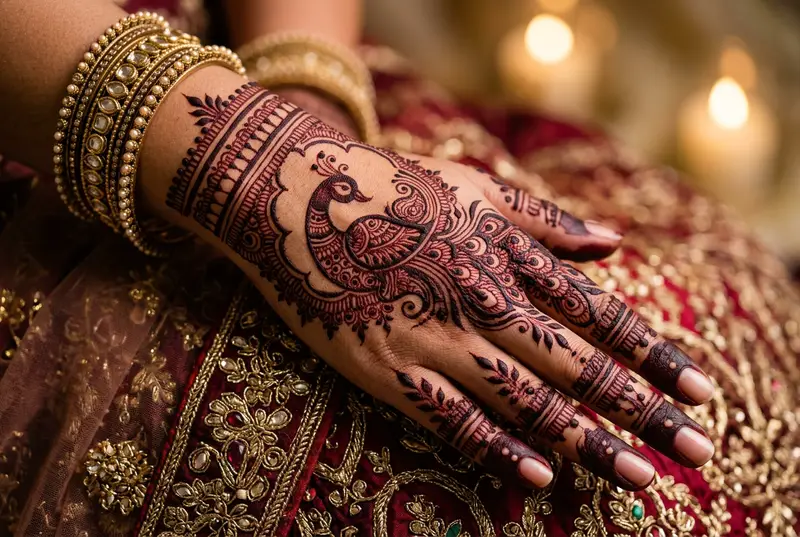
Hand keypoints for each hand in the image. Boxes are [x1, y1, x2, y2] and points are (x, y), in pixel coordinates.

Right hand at [164, 83, 714, 490]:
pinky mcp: (389, 369)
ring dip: (589, 443)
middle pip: (576, 366)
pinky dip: (499, 449)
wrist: (296, 198)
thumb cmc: (391, 188)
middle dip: (642, 411)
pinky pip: (453, 419)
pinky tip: (540, 477)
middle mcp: (481, 300)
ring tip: (640, 477)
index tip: (701, 388)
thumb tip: (613, 245)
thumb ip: (543, 220)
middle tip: (698, 449)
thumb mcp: (473, 188)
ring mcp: (434, 339)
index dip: (653, 354)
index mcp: (505, 254)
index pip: (597, 314)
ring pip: (526, 402)